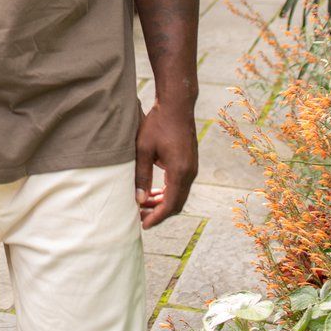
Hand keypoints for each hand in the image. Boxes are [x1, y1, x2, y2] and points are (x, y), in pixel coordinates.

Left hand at [135, 100, 197, 228]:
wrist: (176, 106)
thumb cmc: (158, 124)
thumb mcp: (144, 149)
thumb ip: (141, 175)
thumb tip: (139, 200)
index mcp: (179, 172)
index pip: (170, 205)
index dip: (156, 218)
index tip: (143, 225)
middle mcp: (189, 173)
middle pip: (176, 204)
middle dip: (158, 213)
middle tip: (140, 217)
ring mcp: (192, 168)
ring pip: (179, 195)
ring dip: (163, 203)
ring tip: (143, 205)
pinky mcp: (190, 163)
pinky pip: (180, 185)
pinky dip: (168, 192)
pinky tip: (154, 192)